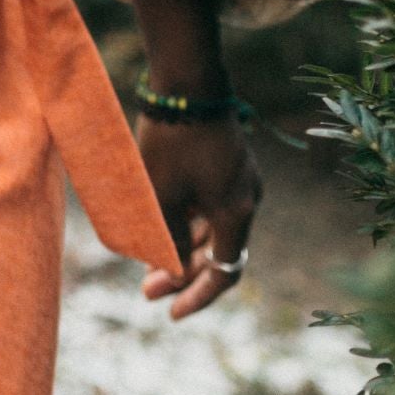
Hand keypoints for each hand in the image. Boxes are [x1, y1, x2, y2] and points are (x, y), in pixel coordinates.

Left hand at [137, 114, 261, 319]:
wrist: (188, 81)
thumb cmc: (171, 140)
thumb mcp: (163, 195)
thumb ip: (170, 239)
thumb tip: (174, 272)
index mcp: (237, 213)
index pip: (223, 272)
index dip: (197, 297)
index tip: (170, 312)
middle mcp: (247, 199)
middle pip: (218, 252)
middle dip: (183, 274)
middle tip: (147, 291)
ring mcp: (241, 179)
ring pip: (213, 228)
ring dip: (184, 247)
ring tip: (147, 262)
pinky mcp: (229, 162)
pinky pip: (212, 204)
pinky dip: (190, 222)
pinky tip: (162, 226)